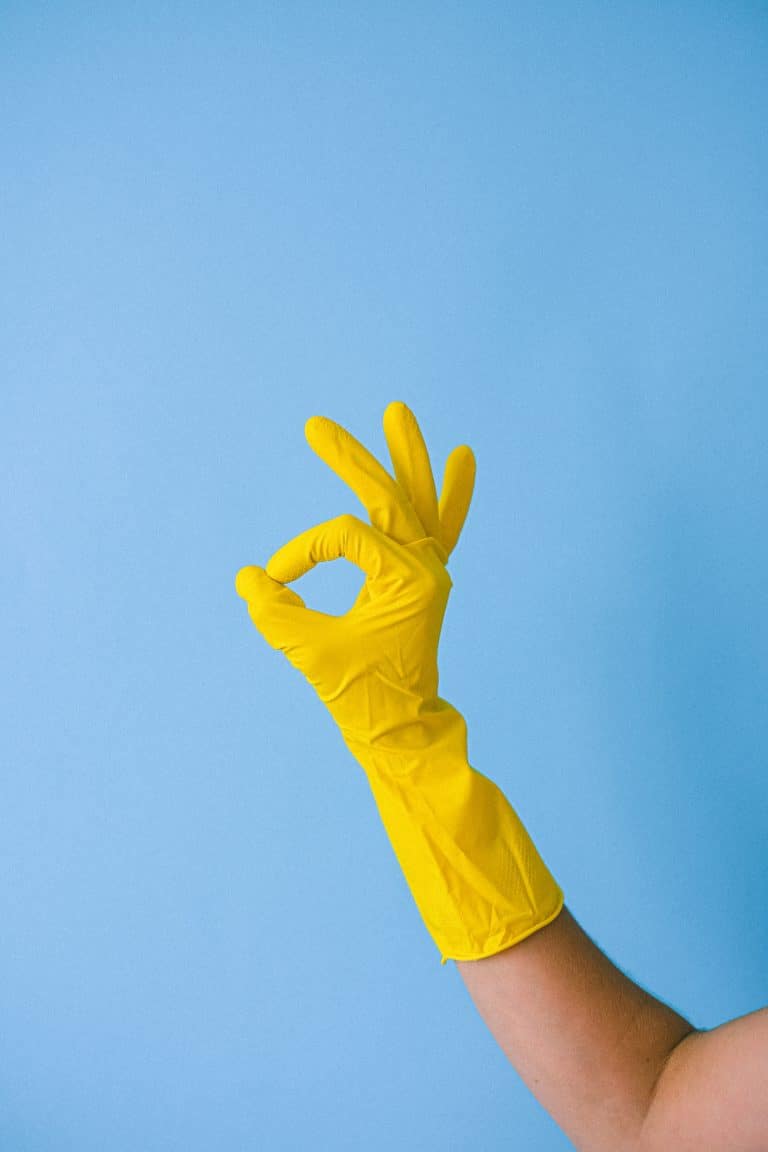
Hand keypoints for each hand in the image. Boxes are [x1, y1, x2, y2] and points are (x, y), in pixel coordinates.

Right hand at [235, 403, 475, 749]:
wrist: (400, 731)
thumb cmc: (359, 696)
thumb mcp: (309, 653)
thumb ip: (275, 612)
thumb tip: (251, 577)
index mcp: (408, 579)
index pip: (345, 537)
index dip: (302, 553)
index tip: (276, 582)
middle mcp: (426, 567)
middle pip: (387, 497)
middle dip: (352, 459)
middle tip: (316, 424)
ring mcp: (430, 571)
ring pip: (419, 501)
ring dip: (408, 458)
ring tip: (398, 412)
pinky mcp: (425, 580)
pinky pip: (441, 527)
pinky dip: (451, 495)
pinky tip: (463, 459)